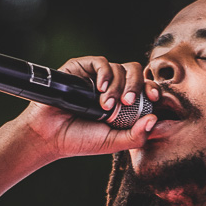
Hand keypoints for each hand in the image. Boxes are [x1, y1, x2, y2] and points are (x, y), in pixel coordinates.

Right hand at [16, 55, 158, 159]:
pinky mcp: (81, 68)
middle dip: (135, 86)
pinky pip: (100, 62)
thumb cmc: (80, 140)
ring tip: (105, 106)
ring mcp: (96, 76)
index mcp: (123, 102)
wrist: (50, 136)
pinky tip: (101, 88)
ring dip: (117, 86)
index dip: (152, 89)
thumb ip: (136, 136)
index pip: (144, 88)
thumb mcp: (113, 143)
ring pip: (119, 68)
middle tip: (127, 103)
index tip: (154, 97)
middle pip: (135, 72)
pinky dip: (105, 73)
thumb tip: (155, 119)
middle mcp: (112, 86)